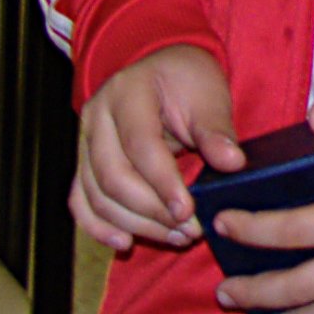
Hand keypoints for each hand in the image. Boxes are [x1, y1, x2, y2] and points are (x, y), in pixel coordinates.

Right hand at [74, 45, 243, 253]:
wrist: (163, 71)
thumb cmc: (187, 80)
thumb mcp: (209, 94)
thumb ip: (216, 129)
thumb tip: (232, 163)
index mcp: (127, 92)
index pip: (140, 145)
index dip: (163, 183)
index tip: (189, 212)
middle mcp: (96, 117)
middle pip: (113, 176)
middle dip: (150, 211)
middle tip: (188, 230)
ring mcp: (84, 142)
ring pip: (96, 195)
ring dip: (134, 225)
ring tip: (175, 237)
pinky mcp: (83, 163)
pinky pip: (81, 202)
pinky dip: (100, 227)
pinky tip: (125, 243)